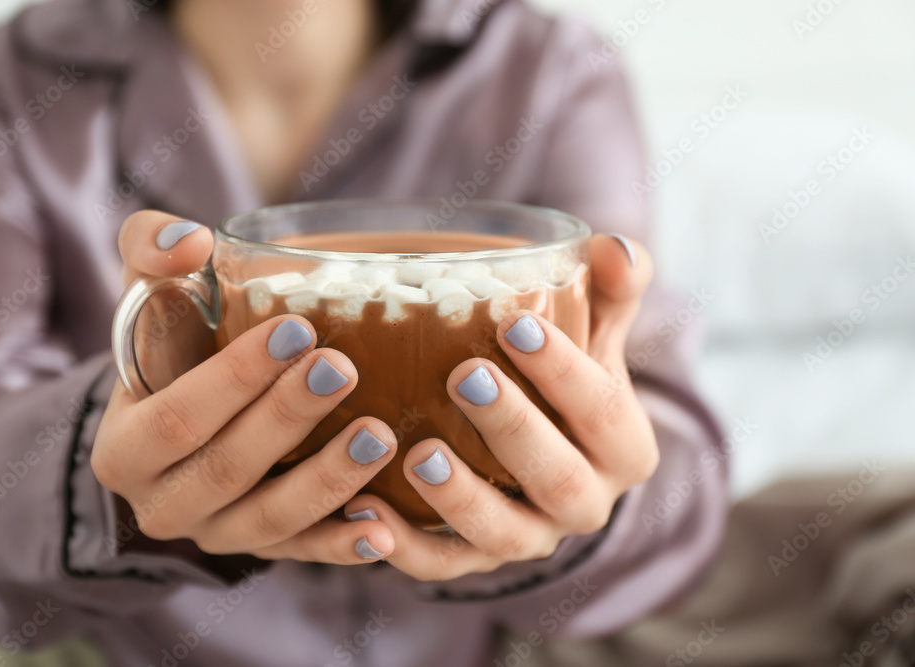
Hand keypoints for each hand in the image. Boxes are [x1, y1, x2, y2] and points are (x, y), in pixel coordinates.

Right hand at [93, 211, 397, 564]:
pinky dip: (341, 545)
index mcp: (125, 449)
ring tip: (380, 437)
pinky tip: (383, 529)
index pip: (178, 419)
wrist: (183, 419)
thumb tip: (189, 241)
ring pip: (269, 520)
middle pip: (227, 468)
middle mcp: (163, 504)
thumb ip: (151, 250)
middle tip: (342, 369)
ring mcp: (215, 534)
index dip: (234, 379)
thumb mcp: (148, 294)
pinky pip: (302, 554)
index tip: (295, 330)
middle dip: (287, 418)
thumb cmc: (172, 347)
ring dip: (326, 482)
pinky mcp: (262, 549)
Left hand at [343, 234, 658, 580]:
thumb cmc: (562, 377)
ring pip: (505, 534)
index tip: (515, 326)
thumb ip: (611, 289)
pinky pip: (444, 565)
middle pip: (558, 479)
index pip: (602, 410)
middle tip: (464, 376)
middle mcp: (585, 503)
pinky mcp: (476, 560)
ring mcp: (530, 537)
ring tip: (418, 454)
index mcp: (623, 448)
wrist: (540, 449)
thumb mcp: (595, 332)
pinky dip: (406, 549)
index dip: (564, 371)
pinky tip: (364, 511)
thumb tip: (615, 250)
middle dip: (514, 428)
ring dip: (461, 499)